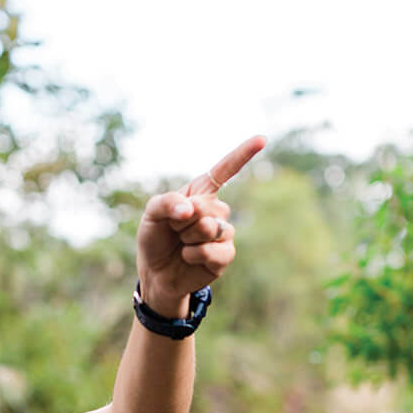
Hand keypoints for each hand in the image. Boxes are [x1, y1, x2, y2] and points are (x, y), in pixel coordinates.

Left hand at [136, 135, 265, 314]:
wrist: (155, 272)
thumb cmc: (155, 237)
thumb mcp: (151, 214)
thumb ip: (167, 202)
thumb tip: (190, 209)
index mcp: (201, 192)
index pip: (224, 171)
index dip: (242, 154)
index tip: (261, 139)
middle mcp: (216, 210)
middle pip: (207, 206)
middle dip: (182, 220)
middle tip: (174, 230)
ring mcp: (223, 233)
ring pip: (210, 228)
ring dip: (187, 237)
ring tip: (181, 244)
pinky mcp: (225, 256)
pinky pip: (213, 250)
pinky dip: (193, 255)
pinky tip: (188, 257)